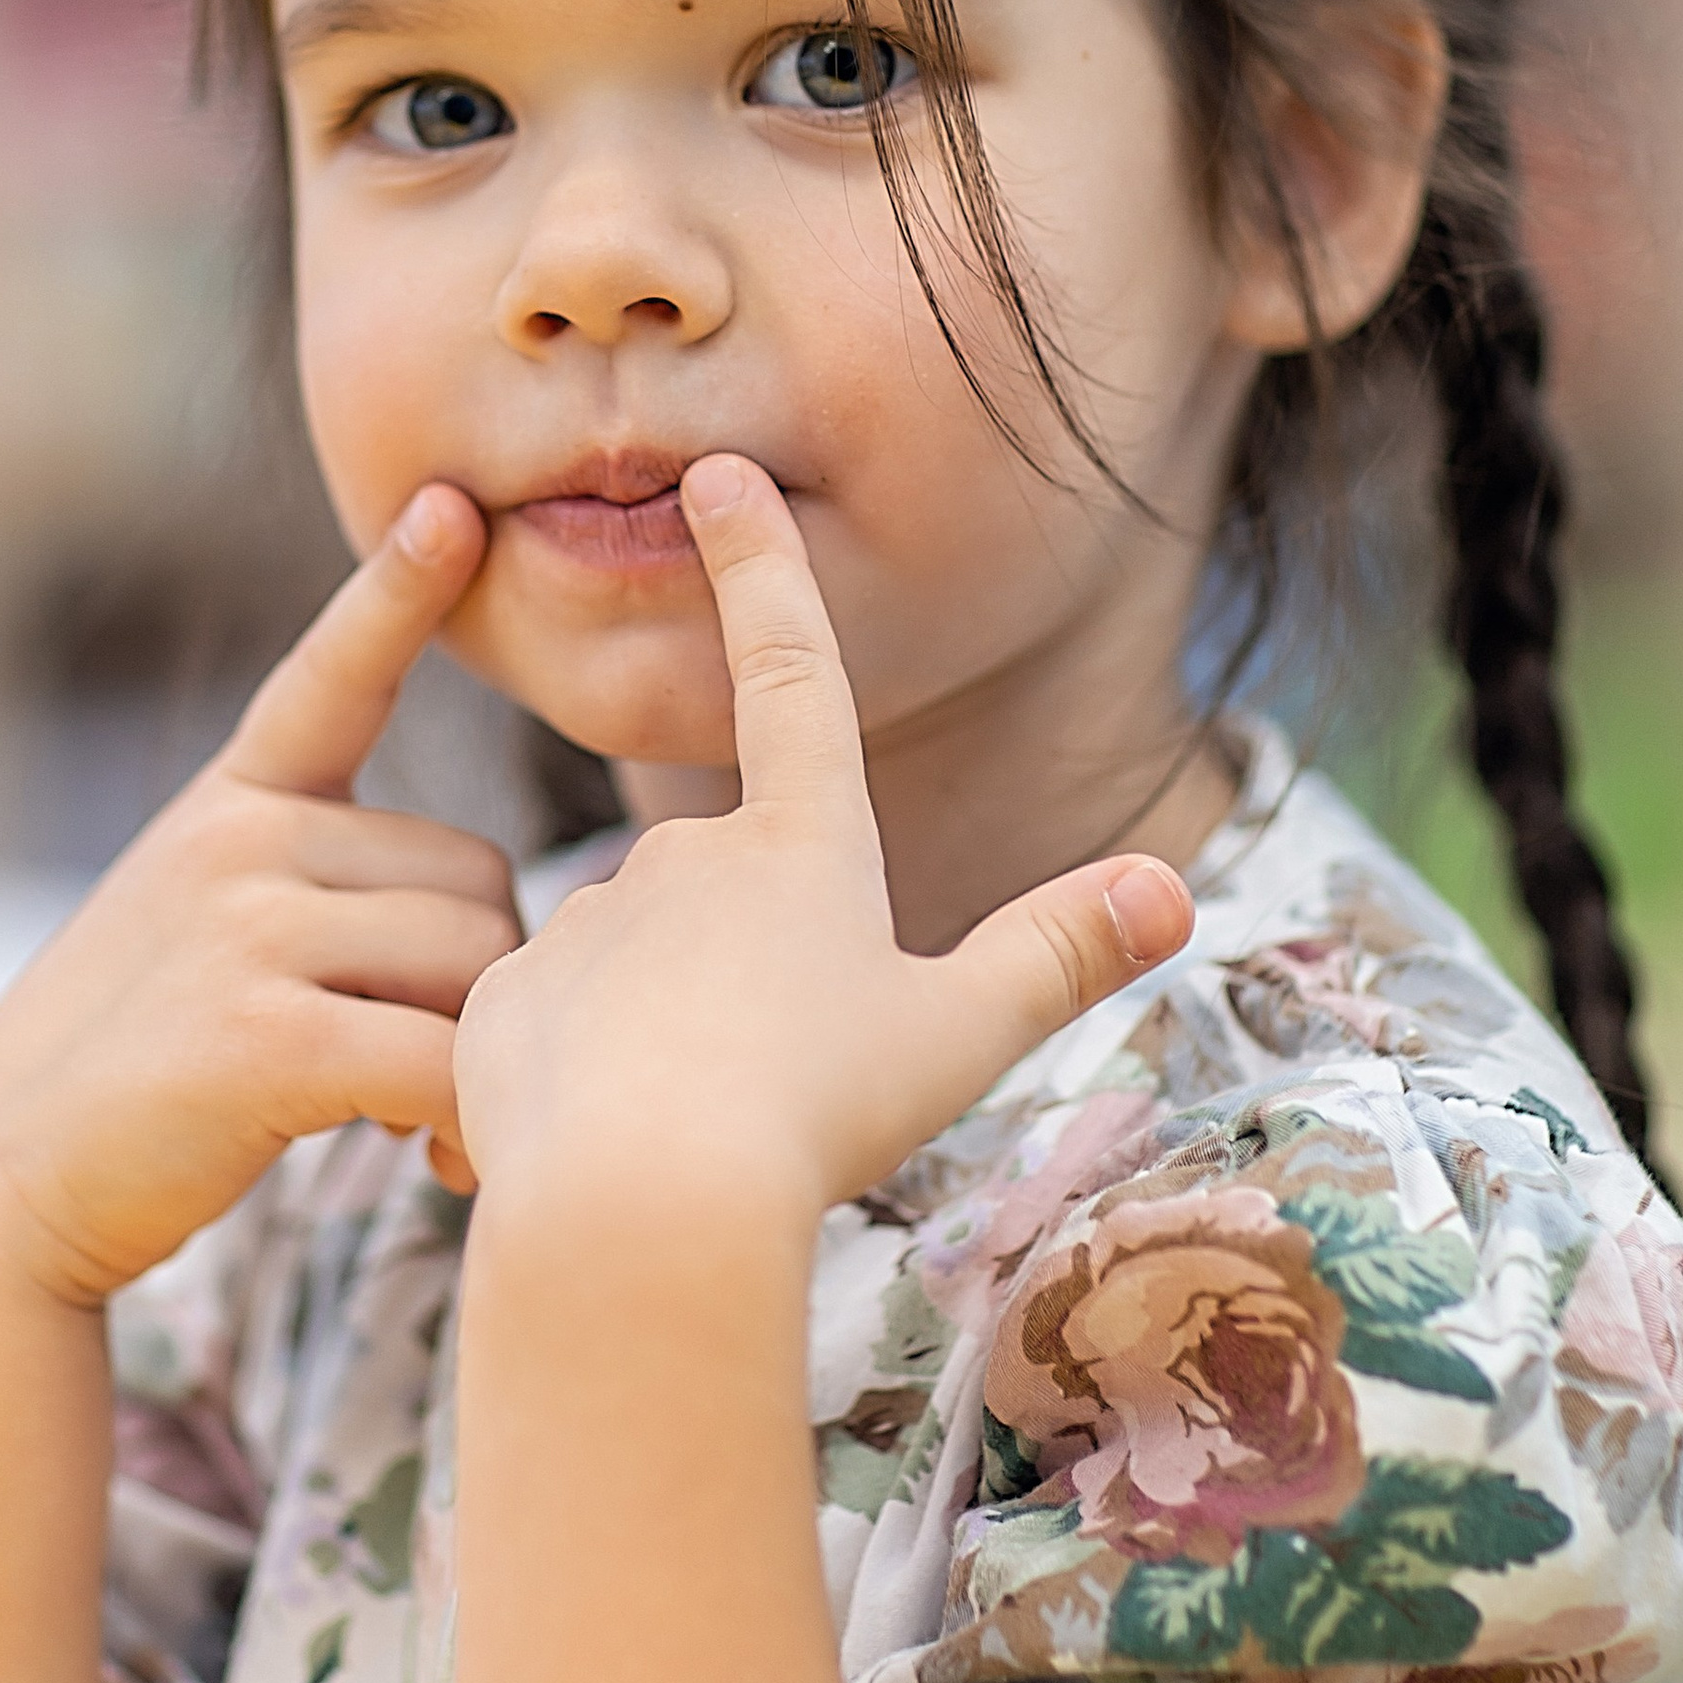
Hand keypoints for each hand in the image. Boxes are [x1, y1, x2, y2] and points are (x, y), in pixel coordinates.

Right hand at [0, 484, 515, 1305]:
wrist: (1, 1190)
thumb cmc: (127, 1076)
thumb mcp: (192, 930)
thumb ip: (305, 887)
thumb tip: (477, 910)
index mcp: (229, 808)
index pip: (330, 678)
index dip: (395, 591)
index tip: (453, 506)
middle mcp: (239, 845)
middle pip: (475, 878)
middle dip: (479, 980)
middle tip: (436, 1069)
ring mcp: (247, 934)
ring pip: (475, 961)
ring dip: (481, 1052)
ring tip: (428, 1127)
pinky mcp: (265, 1039)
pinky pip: (443, 1058)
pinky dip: (468, 1124)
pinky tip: (436, 1166)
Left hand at [451, 455, 1191, 1222]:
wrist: (642, 1204)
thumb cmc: (817, 1116)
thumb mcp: (960, 1036)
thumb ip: (1060, 954)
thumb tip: (1173, 885)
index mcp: (803, 842)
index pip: (793, 673)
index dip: (763, 569)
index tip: (719, 477)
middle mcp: (685, 855)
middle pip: (735, 888)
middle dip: (756, 967)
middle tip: (782, 1083)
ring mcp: (587, 920)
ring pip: (644, 963)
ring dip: (676, 1026)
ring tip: (705, 1131)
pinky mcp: (510, 1001)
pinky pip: (561, 1030)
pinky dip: (595, 1078)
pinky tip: (617, 1144)